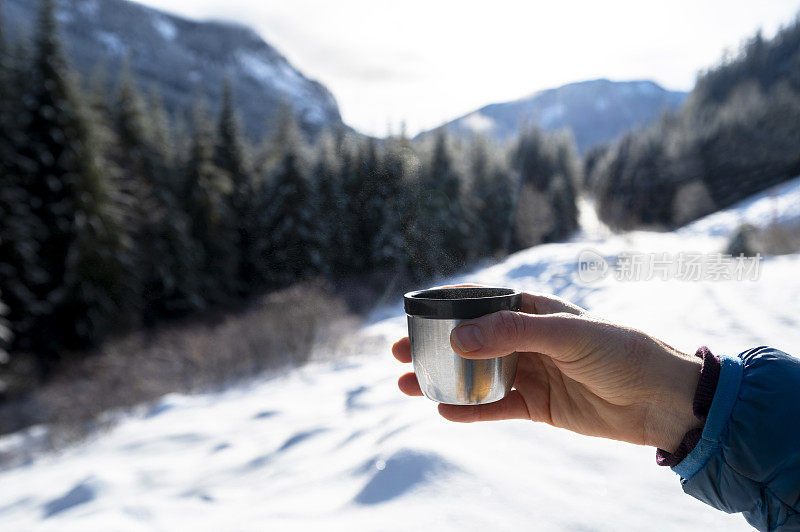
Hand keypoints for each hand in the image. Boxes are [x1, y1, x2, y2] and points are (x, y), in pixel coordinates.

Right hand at [392, 290, 702, 451]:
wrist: (662, 400)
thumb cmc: (621, 351)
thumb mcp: (567, 334)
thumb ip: (512, 332)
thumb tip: (457, 338)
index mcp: (534, 310)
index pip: (480, 302)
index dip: (444, 307)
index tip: (411, 313)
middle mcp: (528, 340)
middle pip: (470, 341)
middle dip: (433, 345)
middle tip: (397, 353)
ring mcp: (531, 373)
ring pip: (476, 375)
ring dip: (443, 379)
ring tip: (407, 386)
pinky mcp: (538, 406)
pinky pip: (496, 407)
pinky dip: (469, 410)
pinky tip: (443, 411)